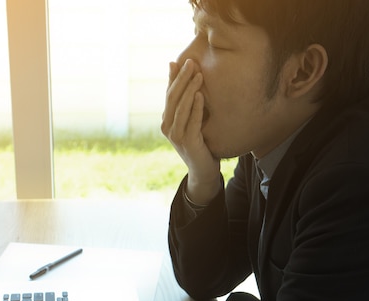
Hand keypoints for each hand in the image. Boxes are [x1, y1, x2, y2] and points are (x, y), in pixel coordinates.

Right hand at [161, 59, 220, 204]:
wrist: (203, 170)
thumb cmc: (199, 143)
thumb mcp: (190, 122)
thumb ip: (188, 106)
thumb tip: (187, 83)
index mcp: (166, 121)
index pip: (168, 94)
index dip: (173, 78)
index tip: (179, 61)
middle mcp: (167, 127)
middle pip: (173, 98)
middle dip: (182, 79)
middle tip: (191, 62)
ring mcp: (176, 136)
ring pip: (181, 108)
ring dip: (190, 89)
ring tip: (198, 74)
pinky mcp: (188, 142)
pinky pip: (192, 121)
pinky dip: (196, 108)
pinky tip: (201, 95)